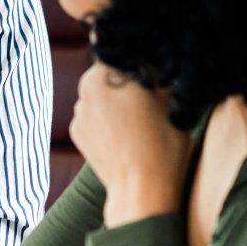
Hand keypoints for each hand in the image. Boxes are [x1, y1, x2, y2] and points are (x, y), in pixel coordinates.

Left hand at [68, 63, 191, 226]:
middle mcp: (84, 90)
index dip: (143, 64)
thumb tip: (154, 59)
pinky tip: (128, 137)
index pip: (123, 55)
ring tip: (142, 124)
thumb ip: (156, 72)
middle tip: (153, 102)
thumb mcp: (169, 98)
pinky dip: (109, 123)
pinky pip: (96, 118)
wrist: (142, 190)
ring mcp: (78, 114)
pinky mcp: (77, 135)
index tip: (157, 77)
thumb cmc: (162, 143)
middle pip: (111, 76)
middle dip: (129, 85)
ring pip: (103, 98)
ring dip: (118, 104)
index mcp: (103, 74)